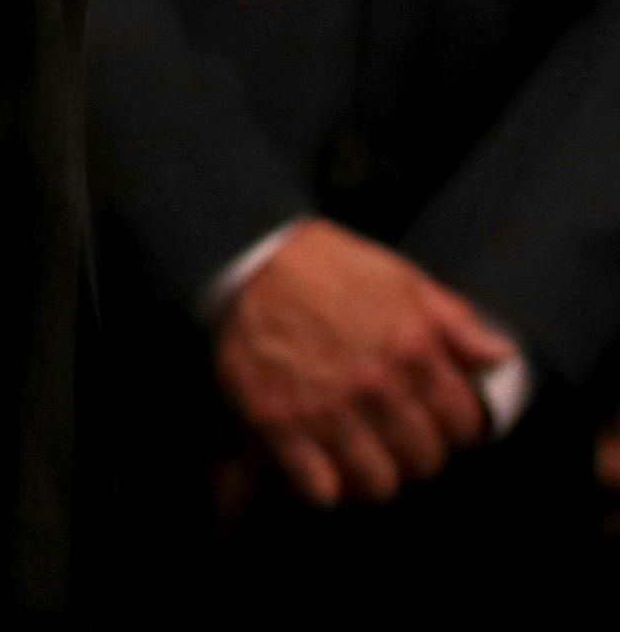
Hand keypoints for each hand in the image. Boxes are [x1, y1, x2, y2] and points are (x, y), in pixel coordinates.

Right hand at [214, 219, 515, 506]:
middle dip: (415, 453)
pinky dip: (321, 487)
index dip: (453, 425)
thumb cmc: (328, 268)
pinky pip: (318, 490)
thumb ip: (456, 323)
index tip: (434, 419)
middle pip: (424, 462)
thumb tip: (503, 357)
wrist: (245, 258)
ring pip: (377, 484)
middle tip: (395, 438)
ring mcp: (324, 409)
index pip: (465, 426)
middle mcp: (374, 386)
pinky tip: (317, 465)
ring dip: (372, 475)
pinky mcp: (277, 424)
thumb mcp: (403, 280)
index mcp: (413, 351)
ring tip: (359, 457)